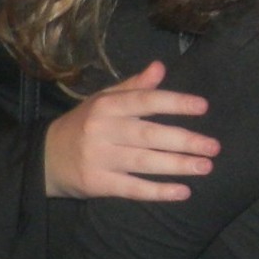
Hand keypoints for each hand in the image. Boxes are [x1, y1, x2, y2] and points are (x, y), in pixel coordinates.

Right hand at [44, 61, 215, 199]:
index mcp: (107, 107)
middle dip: (184, 141)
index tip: (203, 107)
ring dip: (178, 165)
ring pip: (145, 162)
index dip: (174, 103)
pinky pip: (132, 188)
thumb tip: (160, 67)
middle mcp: (103, 130)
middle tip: (214, 147)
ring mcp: (99, 158)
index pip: (145, 101)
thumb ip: (134, 87)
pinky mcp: (98, 183)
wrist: (44, 157)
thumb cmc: (84, 125)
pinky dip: (158, 191)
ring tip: (206, 167)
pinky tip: (182, 191)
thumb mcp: (104, 100)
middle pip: (149, 135)